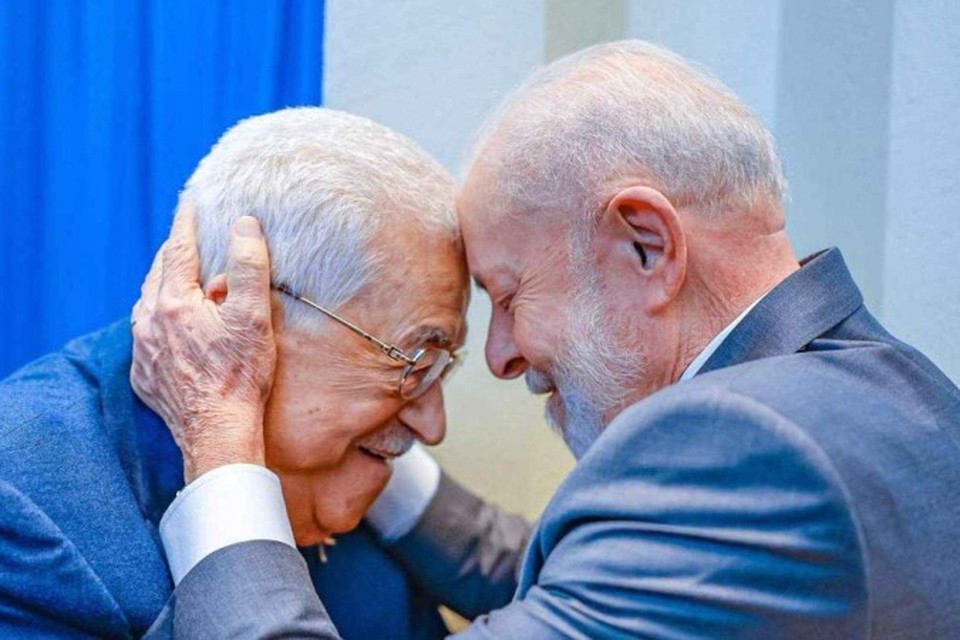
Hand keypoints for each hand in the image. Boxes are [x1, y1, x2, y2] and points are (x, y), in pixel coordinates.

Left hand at [130, 201, 276, 483]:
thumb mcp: (253, 316)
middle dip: (175, 251)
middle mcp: (148, 322)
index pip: (180, 248)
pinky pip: (145, 335)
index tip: (192, 199)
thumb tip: (244, 224)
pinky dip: (158, 319)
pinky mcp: (143, 375)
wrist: (217, 433)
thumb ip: (247, 266)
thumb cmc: (240, 376)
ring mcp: (142, 350)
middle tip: (189, 237)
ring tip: (180, 278)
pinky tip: (173, 326)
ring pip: (147, 302)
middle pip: (159, 273)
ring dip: (164, 285)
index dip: (188, 221)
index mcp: (174, 302)